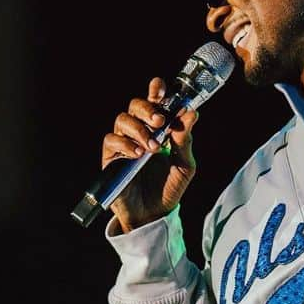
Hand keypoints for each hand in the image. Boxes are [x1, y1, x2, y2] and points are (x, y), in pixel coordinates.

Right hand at [102, 77, 199, 232]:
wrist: (154, 215)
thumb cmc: (169, 188)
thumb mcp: (184, 166)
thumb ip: (186, 141)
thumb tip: (192, 114)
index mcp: (158, 129)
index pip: (154, 102)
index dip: (155, 91)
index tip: (160, 88)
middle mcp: (139, 131)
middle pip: (135, 105)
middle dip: (148, 109)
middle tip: (160, 122)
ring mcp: (124, 142)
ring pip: (122, 119)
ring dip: (139, 129)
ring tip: (152, 147)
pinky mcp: (111, 157)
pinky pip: (112, 140)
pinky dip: (126, 144)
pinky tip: (138, 154)